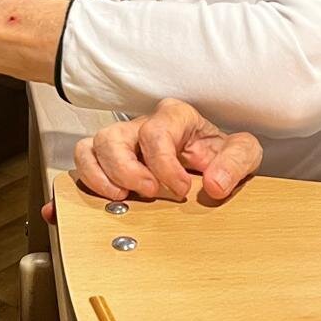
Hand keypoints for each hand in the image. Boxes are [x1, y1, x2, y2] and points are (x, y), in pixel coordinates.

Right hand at [73, 98, 262, 203]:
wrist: (213, 163)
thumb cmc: (221, 154)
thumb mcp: (242, 153)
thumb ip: (235, 162)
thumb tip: (215, 184)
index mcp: (174, 118)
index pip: (156, 132)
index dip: (164, 164)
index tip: (180, 189)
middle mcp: (142, 126)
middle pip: (114, 137)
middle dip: (128, 170)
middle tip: (149, 193)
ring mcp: (122, 143)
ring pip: (91, 147)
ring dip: (100, 176)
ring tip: (121, 197)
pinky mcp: (107, 162)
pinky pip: (80, 163)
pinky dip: (77, 185)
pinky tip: (84, 202)